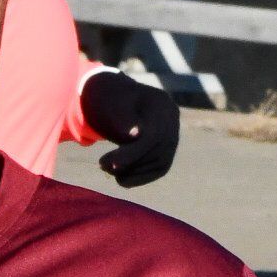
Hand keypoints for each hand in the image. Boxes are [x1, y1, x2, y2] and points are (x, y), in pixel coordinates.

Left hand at [79, 67, 178, 188]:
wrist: (117, 99)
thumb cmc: (111, 99)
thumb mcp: (111, 103)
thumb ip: (122, 118)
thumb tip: (134, 136)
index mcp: (161, 103)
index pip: (153, 135)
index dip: (133, 153)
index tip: (112, 163)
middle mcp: (173, 119)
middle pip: (158, 151)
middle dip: (130, 164)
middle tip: (102, 165)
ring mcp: (173, 135)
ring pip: (160, 163)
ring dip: (133, 172)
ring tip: (108, 169)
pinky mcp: (168, 150)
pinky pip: (159, 170)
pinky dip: (140, 177)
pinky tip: (121, 178)